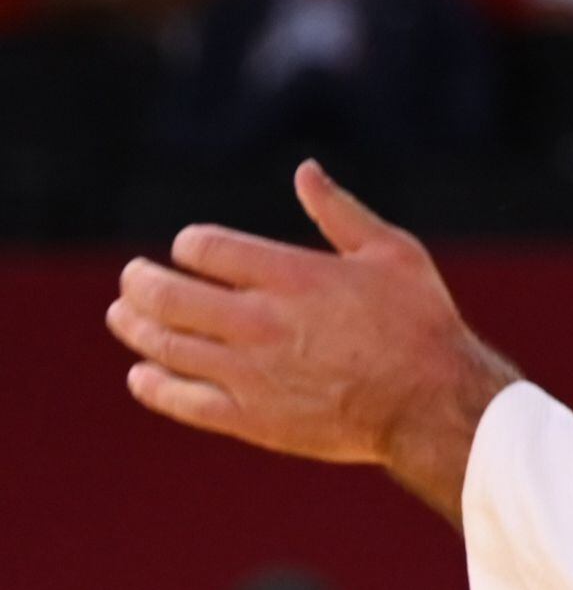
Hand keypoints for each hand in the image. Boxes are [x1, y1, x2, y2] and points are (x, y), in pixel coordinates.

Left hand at [108, 162, 519, 519]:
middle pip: (166, 295)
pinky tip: (143, 373)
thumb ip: (340, 212)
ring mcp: (249, 373)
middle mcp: (260, 322)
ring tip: (124, 316)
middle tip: (132, 278)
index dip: (188, 245)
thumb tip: (305, 171)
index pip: (203, 248)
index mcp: (292, 276)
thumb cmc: (420, 323)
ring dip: (134, 326)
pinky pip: (180, 400)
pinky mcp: (250, 418)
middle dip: (139, 281)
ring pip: (164, 345)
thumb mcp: (393, 253)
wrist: (432, 404)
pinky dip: (151, 384)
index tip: (191, 250)